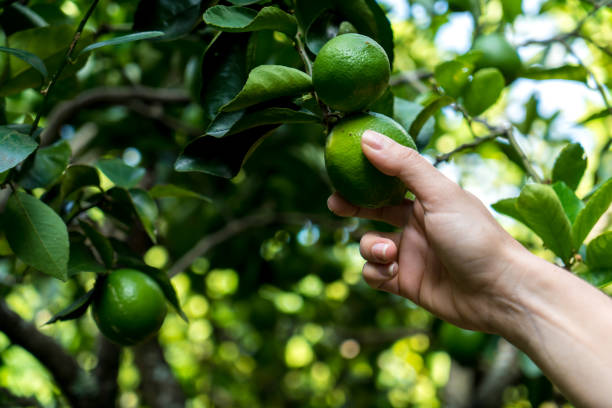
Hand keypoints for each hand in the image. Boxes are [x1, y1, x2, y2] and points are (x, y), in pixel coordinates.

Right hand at [328, 130, 527, 332]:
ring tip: (391, 253)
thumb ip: (403, 166)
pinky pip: (374, 273)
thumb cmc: (476, 237)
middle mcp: (416, 224)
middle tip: (335, 204)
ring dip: (371, 247)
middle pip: (373, 211)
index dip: (365, 176)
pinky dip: (376, 271)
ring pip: (369, 245)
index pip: (389, 181)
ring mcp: (410, 254)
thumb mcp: (439, 194)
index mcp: (427, 199)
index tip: (343, 171)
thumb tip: (366, 137)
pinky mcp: (404, 283)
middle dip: (353, 207)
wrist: (499, 292)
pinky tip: (394, 272)